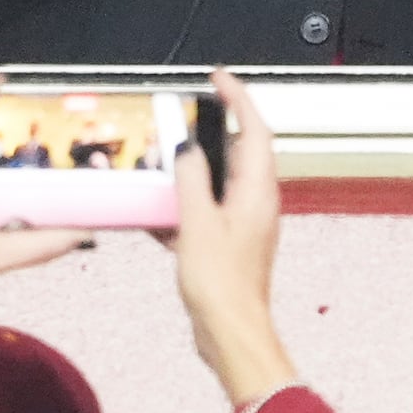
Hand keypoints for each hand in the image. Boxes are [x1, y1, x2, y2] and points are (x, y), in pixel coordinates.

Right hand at [170, 71, 297, 403]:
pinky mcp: (227, 244)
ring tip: (159, 169)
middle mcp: (255, 202)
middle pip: (234, 152)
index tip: (217, 78)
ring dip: (188, 173)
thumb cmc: (222, 284)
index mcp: (257, 190)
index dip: (238, 98)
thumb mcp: (198, 222)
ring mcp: (242, 223)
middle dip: (203, 136)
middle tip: (175, 126)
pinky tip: (156, 216)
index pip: (253, 128)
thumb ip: (191, 178)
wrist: (230, 334)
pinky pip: (204, 211)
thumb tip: (186, 148)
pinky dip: (182, 206)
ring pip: (216, 182)